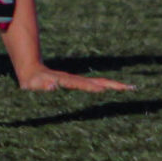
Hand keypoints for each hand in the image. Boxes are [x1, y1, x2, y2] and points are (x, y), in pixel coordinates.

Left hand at [15, 63, 133, 92]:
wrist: (32, 70)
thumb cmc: (32, 81)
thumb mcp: (33, 84)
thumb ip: (42, 85)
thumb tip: (52, 86)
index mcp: (65, 81)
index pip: (81, 84)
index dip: (91, 87)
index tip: (104, 89)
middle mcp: (74, 80)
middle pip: (97, 81)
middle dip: (113, 85)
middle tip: (130, 87)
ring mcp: (78, 81)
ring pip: (99, 82)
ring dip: (113, 85)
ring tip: (129, 88)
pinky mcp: (78, 83)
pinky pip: (95, 85)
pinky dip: (107, 87)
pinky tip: (116, 90)